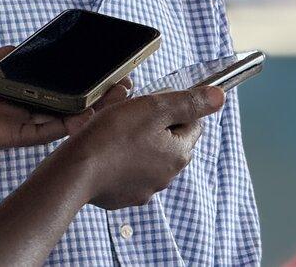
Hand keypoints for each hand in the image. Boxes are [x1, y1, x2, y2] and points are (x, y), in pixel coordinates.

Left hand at [0, 46, 130, 177]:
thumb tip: (23, 48)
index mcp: (2, 90)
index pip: (44, 84)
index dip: (68, 77)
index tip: (95, 66)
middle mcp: (11, 107)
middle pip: (57, 102)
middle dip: (87, 94)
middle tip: (118, 84)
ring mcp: (10, 123)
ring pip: (55, 118)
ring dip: (84, 111)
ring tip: (112, 100)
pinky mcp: (4, 137)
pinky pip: (38, 133)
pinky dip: (61, 127)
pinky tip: (84, 118)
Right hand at [56, 86, 224, 208]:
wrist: (76, 172)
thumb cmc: (112, 136)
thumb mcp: (154, 109)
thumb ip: (189, 102)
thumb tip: (219, 97)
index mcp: (179, 154)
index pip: (192, 123)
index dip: (174, 108)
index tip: (152, 104)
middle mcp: (167, 176)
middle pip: (172, 142)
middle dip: (156, 127)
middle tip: (132, 116)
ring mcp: (145, 189)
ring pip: (150, 158)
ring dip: (140, 145)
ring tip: (116, 134)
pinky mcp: (125, 196)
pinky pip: (131, 174)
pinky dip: (123, 163)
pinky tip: (108, 153)